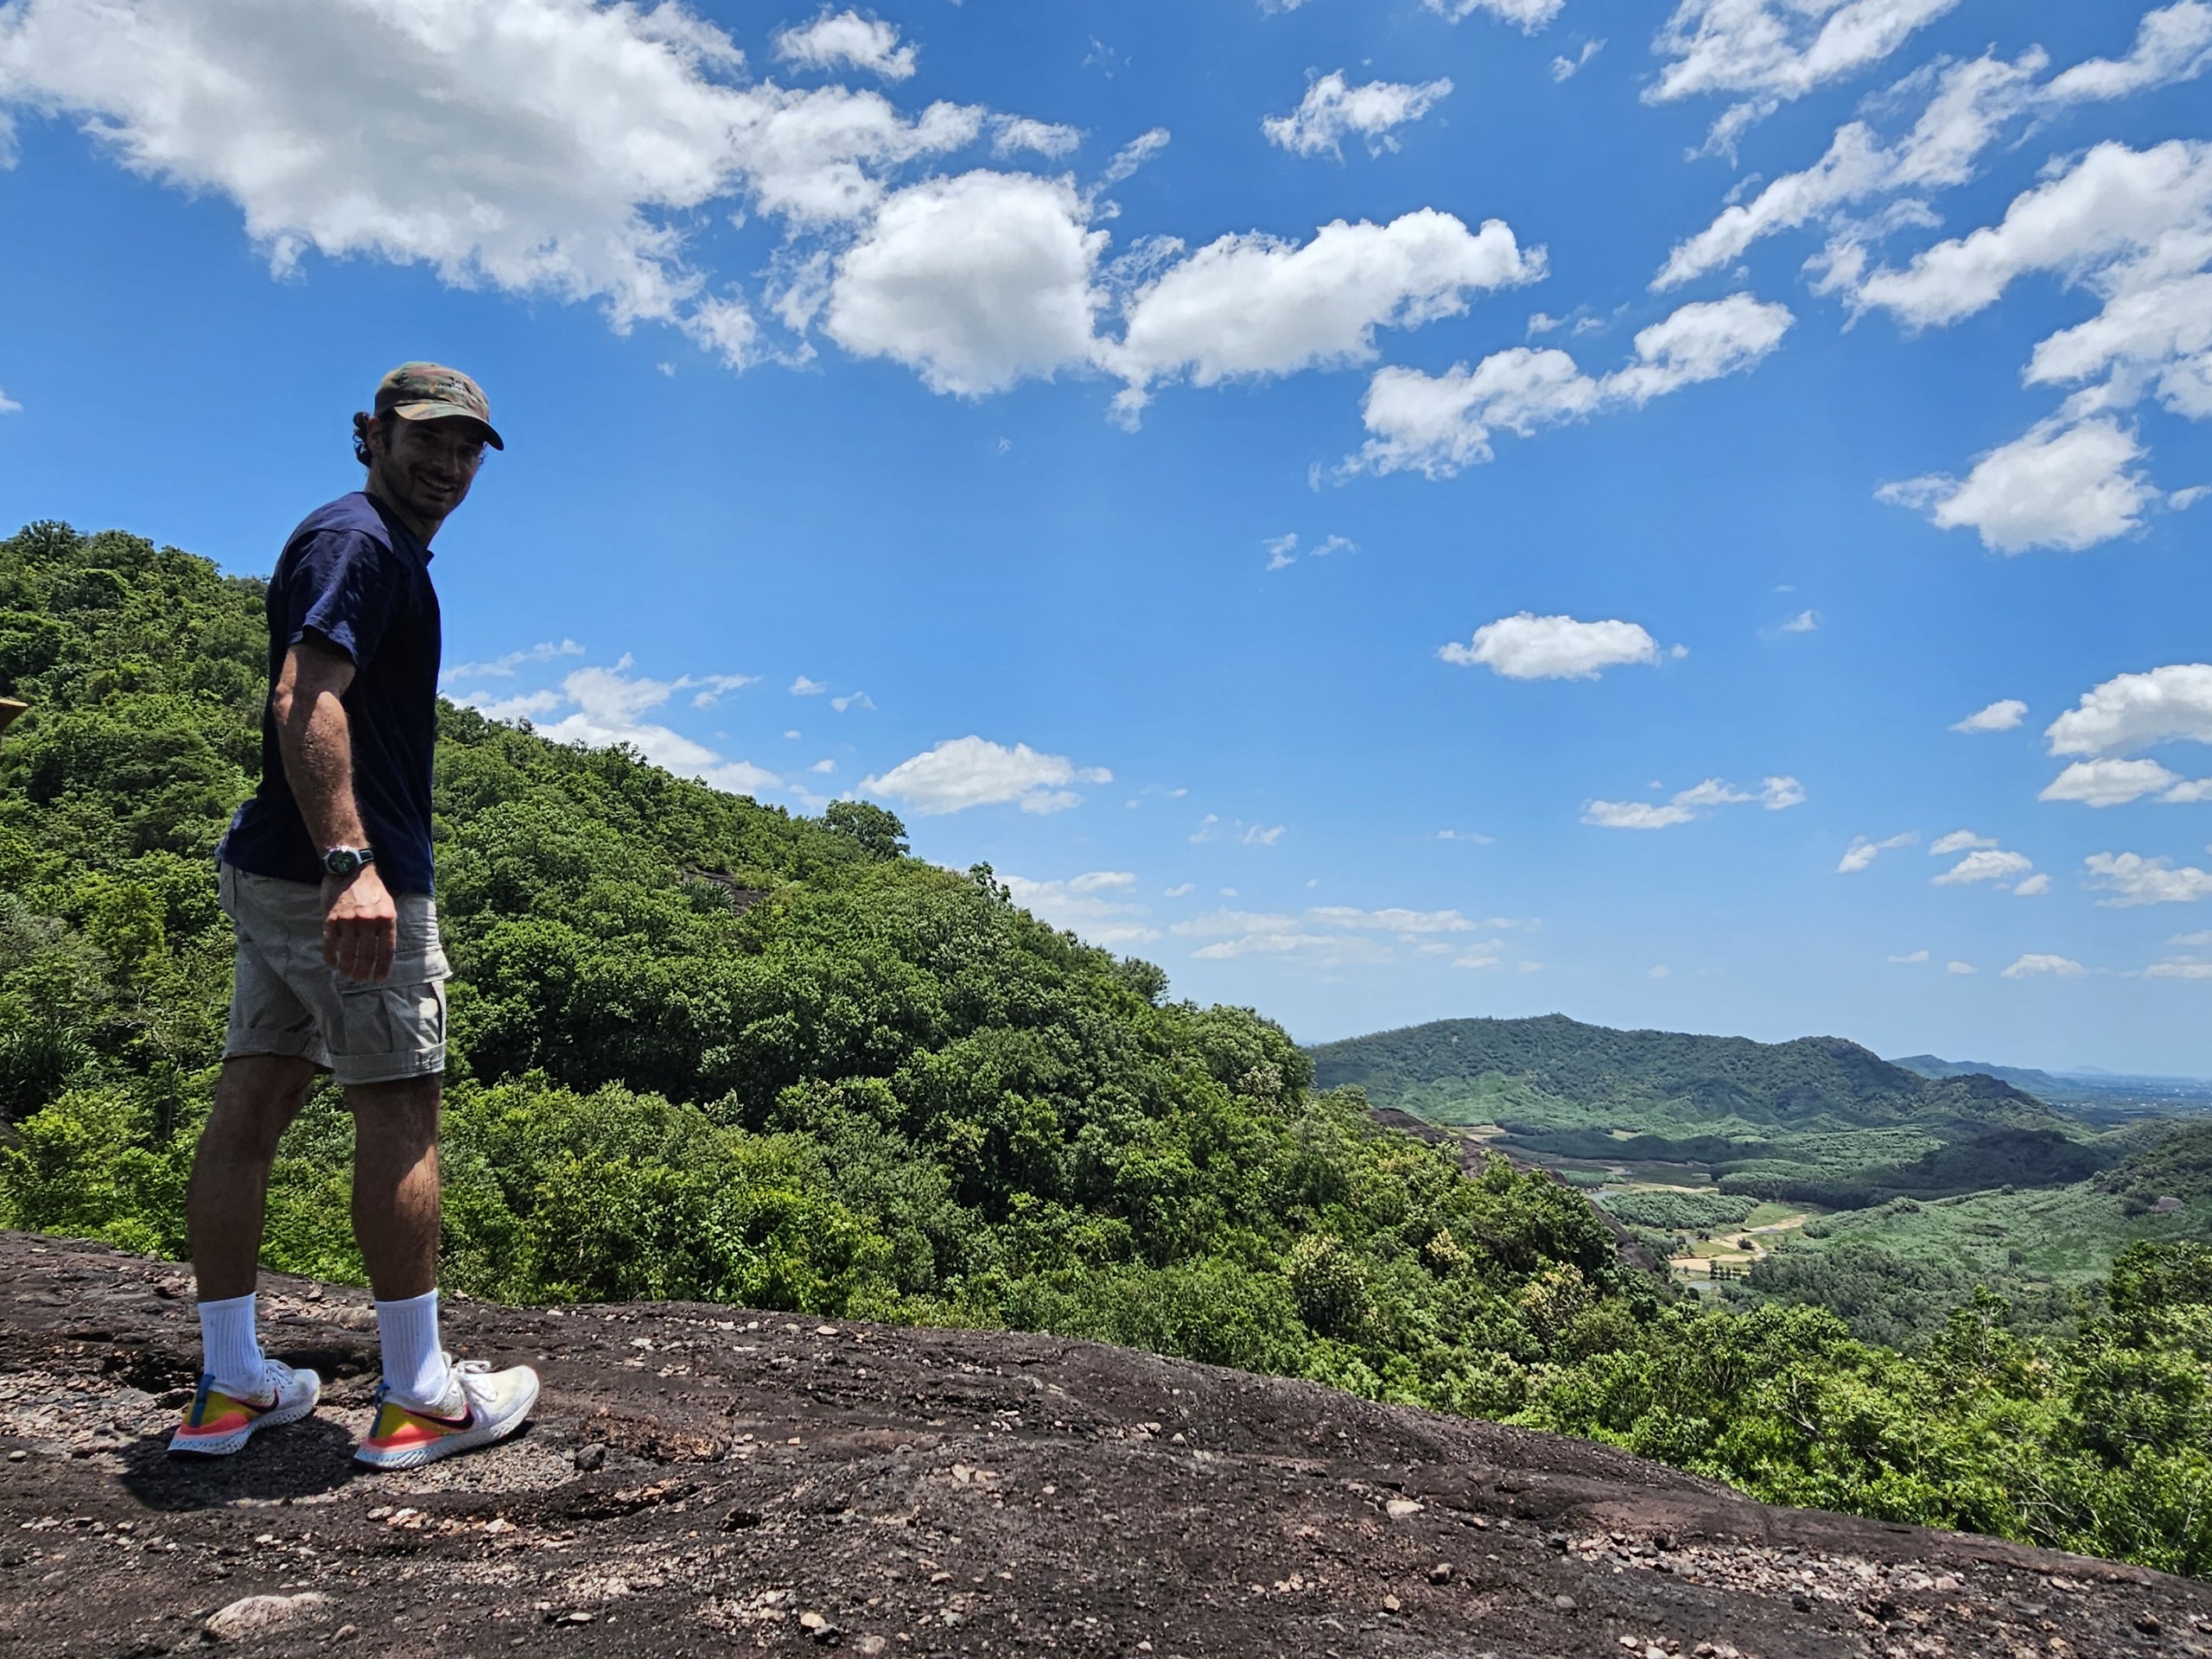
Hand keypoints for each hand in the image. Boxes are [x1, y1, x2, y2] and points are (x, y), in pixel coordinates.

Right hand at [323, 864, 397, 982]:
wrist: (349, 868)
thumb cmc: (371, 888)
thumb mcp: (387, 904)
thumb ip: (386, 926)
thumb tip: (384, 950)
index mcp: (386, 918)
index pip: (386, 950)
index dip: (383, 967)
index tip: (379, 979)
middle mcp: (368, 921)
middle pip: (367, 955)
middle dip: (364, 972)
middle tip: (361, 979)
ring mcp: (349, 921)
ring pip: (348, 953)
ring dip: (348, 968)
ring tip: (348, 975)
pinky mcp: (331, 919)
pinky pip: (330, 944)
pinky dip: (331, 957)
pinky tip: (332, 964)